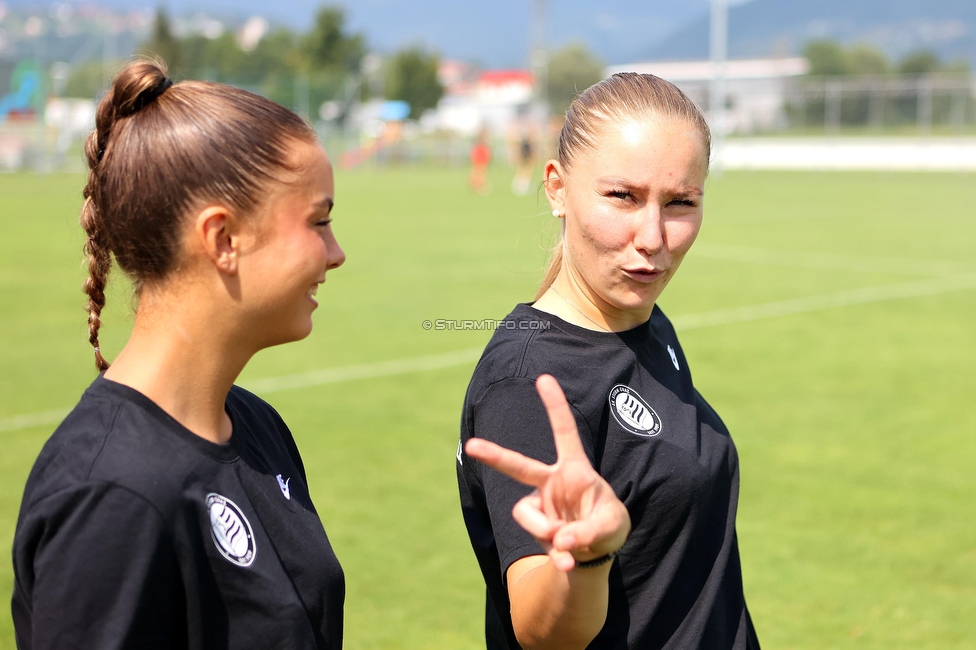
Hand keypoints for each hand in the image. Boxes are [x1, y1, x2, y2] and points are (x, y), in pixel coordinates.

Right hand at [465, 374, 630, 571]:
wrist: (593, 555)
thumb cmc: (608, 527)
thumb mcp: (612, 525)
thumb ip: (589, 530)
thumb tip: (559, 540)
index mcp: (575, 470)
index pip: (564, 432)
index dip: (554, 406)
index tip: (543, 378)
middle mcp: (552, 482)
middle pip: (519, 466)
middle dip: (495, 456)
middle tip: (471, 446)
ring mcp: (541, 506)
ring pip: (526, 514)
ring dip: (546, 531)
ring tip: (570, 545)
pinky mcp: (535, 527)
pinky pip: (535, 537)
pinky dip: (555, 554)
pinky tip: (568, 561)